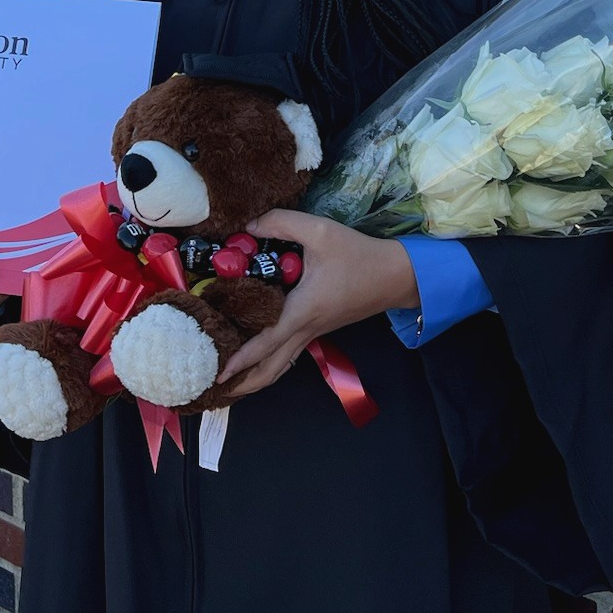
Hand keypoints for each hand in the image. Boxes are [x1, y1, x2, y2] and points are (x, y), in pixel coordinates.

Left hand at [215, 210, 418, 399]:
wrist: (395, 275)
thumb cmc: (358, 254)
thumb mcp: (320, 230)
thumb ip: (282, 223)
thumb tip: (247, 227)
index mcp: (303, 310)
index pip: (267, 341)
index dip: (241, 358)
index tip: (218, 372)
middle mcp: (306, 328)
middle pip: (272, 367)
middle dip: (244, 382)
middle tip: (216, 390)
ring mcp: (314, 332)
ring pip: (281, 364)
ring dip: (256, 377)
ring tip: (231, 384)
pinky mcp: (319, 328)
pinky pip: (290, 352)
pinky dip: (270, 362)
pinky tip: (258, 357)